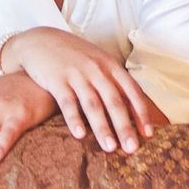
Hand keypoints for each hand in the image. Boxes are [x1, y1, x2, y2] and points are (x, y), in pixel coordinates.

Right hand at [2, 28, 160, 153]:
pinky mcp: (56, 79)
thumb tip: (134, 107)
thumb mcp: (98, 61)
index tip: (148, 134)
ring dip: (102, 127)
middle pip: (114, 101)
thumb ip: (114, 81)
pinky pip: (67, 102)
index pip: (131, 91)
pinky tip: (79, 135)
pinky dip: (74, 119)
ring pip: (93, 104)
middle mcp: (97, 69)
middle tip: (132, 149)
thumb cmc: (75, 56)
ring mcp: (76, 74)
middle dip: (124, 126)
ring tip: (110, 148)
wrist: (41, 40)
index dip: (141, 113)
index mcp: (111, 65)